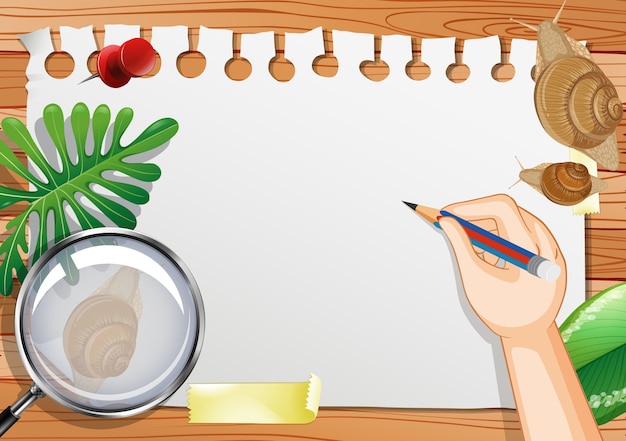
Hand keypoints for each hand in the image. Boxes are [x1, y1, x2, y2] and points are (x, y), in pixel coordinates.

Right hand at [438, 194, 565, 337]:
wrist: (532, 337)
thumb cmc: (504, 314)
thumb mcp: (476, 279)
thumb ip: (460, 246)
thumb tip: (447, 222)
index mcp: (530, 250)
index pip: (501, 207)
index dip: (471, 206)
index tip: (448, 214)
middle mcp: (546, 244)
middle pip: (508, 212)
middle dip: (477, 217)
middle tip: (453, 228)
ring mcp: (552, 249)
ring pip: (515, 221)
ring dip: (489, 229)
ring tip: (475, 253)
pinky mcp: (551, 255)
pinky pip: (525, 233)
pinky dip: (503, 238)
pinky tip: (491, 259)